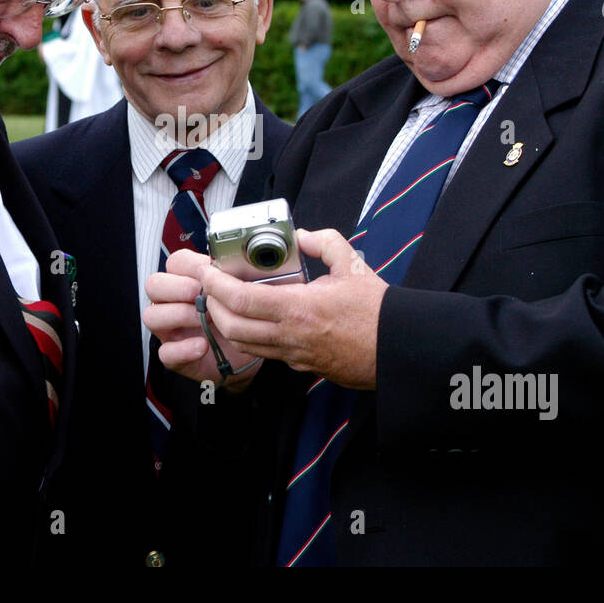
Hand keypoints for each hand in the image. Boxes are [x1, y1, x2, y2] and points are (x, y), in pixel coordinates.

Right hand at [144, 250, 261, 387]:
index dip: (188, 266)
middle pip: (154, 285)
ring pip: (152, 316)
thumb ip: (231, 276)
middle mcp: (173, 302)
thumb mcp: (239, 292)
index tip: (209, 273)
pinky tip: (203, 345)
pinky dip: (183, 349)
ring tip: (205, 320)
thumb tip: (234, 264)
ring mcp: (170, 329)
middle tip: (202, 295)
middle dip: (178, 288)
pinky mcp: (175, 355)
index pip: (174, 263)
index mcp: (187, 281)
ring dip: (179, 315)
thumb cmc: (241, 315)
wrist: (250, 348)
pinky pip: (165, 352)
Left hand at [195, 229, 385, 388]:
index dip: (216, 285)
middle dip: (213, 306)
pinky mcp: (301, 365)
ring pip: (244, 344)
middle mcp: (290, 335)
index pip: (241, 300)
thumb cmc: (377, 311)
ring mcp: (294, 354)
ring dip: (227, 324)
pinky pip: (265, 352)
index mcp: (299, 309)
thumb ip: (324, 242)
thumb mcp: (352, 265)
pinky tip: (254, 319)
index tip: (207, 272)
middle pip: (232, 327)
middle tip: (211, 287)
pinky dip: (250, 336)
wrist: (397, 349)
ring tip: (225, 302)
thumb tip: (300, 237)